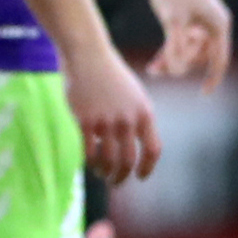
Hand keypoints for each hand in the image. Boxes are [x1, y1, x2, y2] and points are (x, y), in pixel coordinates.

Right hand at [63, 42, 157, 182]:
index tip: (140, 176)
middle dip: (122, 176)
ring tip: (102, 174)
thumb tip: (133, 147)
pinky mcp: (85, 121)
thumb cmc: (110, 75)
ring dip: (106, 172)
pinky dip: (90, 162)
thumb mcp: (134, 96)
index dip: (147, 168)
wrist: (88, 55)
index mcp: (145, 114)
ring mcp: (106, 121)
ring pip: (108, 160)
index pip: (152, 150)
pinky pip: (89, 151)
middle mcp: (128, 120)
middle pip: (129, 160)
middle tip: (116, 181)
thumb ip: (137, 119)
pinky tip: (89, 163)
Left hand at [143, 0, 232, 88]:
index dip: (212, 79)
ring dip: (175, 56)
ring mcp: (204, 18)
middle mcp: (216, 22)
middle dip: (182, 65)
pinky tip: (157, 57)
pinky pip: (186, 37)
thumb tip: (178, 72)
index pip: (220, 60)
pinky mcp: (192, 13)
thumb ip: (175, 48)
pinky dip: (173, 46)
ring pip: (192, 47)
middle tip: (155, 70)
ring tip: (152, 67)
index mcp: (218, 25)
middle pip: (202, 55)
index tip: (204, 95)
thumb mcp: (171, 20)